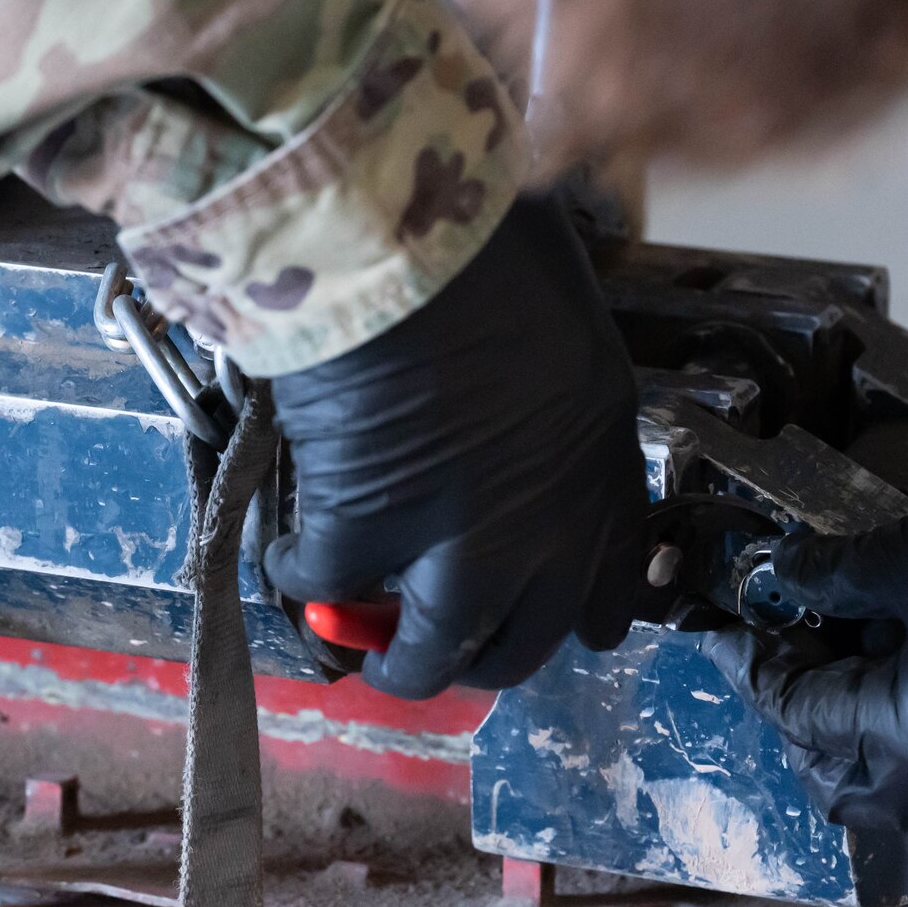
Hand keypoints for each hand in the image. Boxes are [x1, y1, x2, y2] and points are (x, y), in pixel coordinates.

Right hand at [263, 198, 644, 698]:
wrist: (406, 244)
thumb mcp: (567, 313)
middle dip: (485, 656)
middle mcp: (545, 526)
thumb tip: (525, 375)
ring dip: (400, 663)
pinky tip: (292, 555)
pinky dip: (303, 576)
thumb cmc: (489, 244)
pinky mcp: (366, 536)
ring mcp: (459, 545)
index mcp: (599, 464)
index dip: (584, 613)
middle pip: (525, 642)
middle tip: (450, 645)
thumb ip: (556, 377)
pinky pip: (327, 584)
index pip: (614, 583)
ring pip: (432, 653)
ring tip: (368, 649)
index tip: (563, 623)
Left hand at [703, 461, 907, 828]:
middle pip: (846, 786)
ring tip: (871, 659)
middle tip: (799, 656)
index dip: (758, 664)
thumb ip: (835, 573)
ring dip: (872, 740)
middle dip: (807, 728)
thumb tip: (778, 575)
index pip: (800, 713)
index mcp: (906, 742)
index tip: (735, 626)